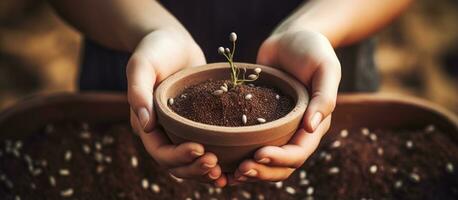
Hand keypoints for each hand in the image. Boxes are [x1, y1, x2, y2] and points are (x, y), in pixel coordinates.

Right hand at [127, 29, 226, 186]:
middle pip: (177, 164)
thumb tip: (145, 126)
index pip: (160, 152)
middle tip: (216, 165)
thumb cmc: (155, 50)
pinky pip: (207, 146)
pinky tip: (233, 165)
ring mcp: (181, 130)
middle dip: (195, 169)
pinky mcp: (198, 124)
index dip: (179, 157)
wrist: (172, 41)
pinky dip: (218, 159)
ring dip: (206, 172)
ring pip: (192, 162)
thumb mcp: (141, 65)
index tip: (201, 150)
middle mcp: (163, 132)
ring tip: (225, 173)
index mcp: (146, 124)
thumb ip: (138, 92)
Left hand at [230, 30, 340, 182]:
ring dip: (251, 170)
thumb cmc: (313, 50)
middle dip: (263, 171)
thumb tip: (311, 128)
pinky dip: (239, 156)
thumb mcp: (325, 68)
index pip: (299, 152)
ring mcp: (278, 129)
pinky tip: (221, 159)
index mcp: (315, 125)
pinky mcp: (261, 122)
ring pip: (266, 161)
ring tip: (231, 173)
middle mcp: (297, 132)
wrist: (292, 38)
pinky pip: (251, 144)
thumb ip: (323, 97)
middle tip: (241, 170)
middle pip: (282, 165)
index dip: (280, 159)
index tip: (258, 154)